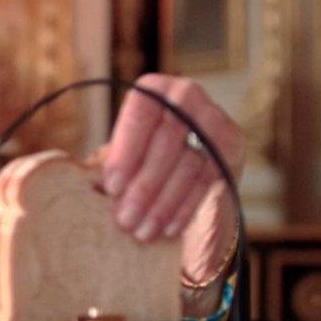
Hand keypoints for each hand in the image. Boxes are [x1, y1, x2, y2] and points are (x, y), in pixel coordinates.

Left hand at [102, 74, 245, 282]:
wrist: (179, 156)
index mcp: (153, 89)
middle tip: (124, 220)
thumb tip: (89, 188)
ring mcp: (215, 119)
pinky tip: (168, 228)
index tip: (111, 187)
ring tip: (141, 231)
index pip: (140, 116)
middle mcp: (187, 96)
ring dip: (162, 203)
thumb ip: (111, 161)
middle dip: (143, 187)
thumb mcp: (121, 151)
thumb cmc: (136, 155)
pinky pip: (209, 180)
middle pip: (167, 143)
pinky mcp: (231, 146)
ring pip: (189, 165)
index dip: (126, 152)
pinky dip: (186, 207)